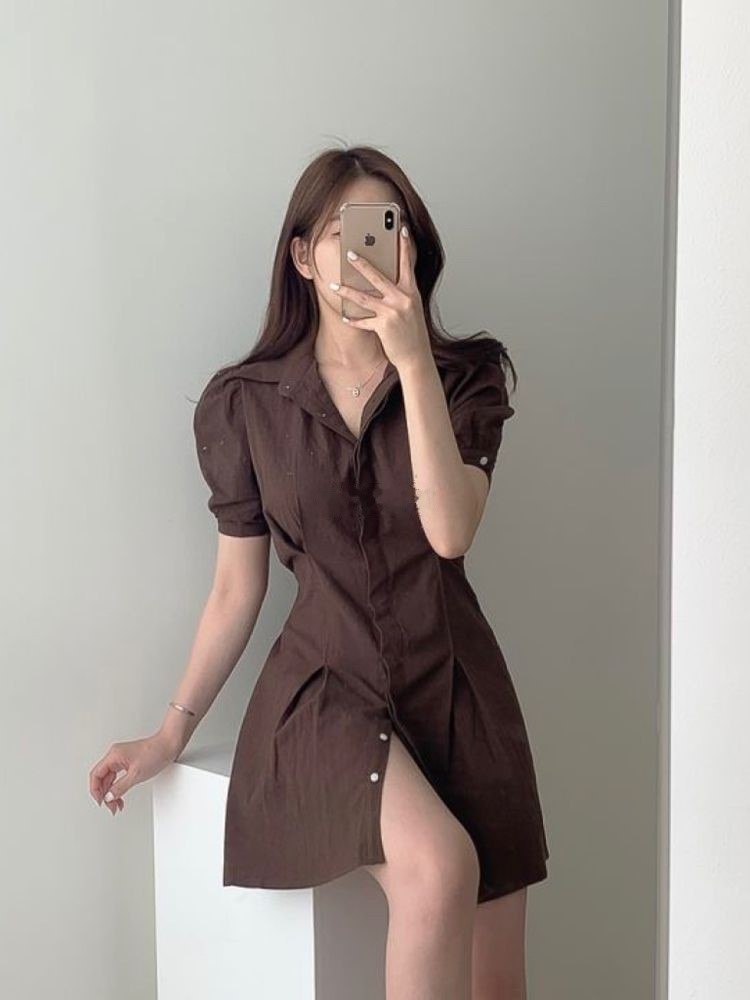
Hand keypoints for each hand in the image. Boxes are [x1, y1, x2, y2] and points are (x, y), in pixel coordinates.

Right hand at [88, 732, 178, 815]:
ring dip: (111, 791)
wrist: (168, 745)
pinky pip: (117, 775)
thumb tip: (109, 796)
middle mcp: (115, 755)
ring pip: (109, 778)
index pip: (96, 775)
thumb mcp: (136, 775)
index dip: (96, 791)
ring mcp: (121, 757)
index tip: (101, 801)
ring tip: (116, 804)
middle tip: (111, 806)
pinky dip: (118, 786)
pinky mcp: (128, 760)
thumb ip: (120, 787)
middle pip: (101, 777)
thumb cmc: (155, 753)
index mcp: (113, 755)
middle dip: (104, 794)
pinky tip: (120, 794)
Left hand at [329, 225, 431, 371]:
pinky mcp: (384, 326)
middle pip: (379, 277)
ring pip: (365, 298)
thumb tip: (384, 281)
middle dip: (362, 264)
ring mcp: (393, 312)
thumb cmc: (412, 332)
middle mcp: (402, 299)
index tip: (401, 229)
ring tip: (334, 284)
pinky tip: (345, 317)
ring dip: (347, 291)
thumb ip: (401, 293)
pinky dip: (354, 320)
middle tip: (349, 253)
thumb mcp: (411, 308)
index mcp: (411, 292)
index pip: (407, 264)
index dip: (404, 246)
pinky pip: (364, 321)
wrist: (416, 356)